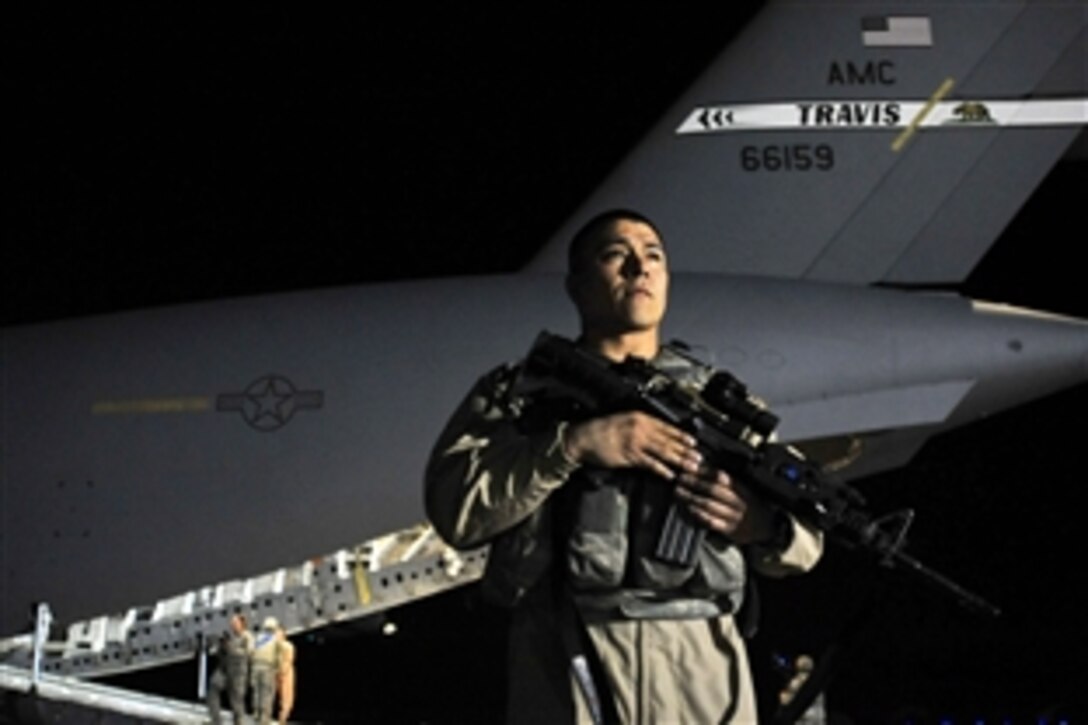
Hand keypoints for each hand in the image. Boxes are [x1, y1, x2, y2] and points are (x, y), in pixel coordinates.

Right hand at [563, 411, 702, 479]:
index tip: (694, 443)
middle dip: (685, 450)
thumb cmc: (602, 430)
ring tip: (690, 468)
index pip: (666, 427)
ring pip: (662, 452)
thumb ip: (641, 426)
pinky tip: (670, 475)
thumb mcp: (624, 421)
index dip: (681, 436)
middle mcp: (640, 428)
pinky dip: (661, 470)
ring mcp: (635, 442)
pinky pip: (649, 463)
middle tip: (698, 458)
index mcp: (641, 417)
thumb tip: (658, 436)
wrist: (583, 437)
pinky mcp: (628, 455)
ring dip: (678, 460)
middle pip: (668, 440)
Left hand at [674, 467, 776, 543]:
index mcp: (742, 488)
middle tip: (680, 478)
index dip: (703, 472)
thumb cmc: (750, 503)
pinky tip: (690, 509)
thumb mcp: (744, 488)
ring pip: (710, 505)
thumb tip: (705, 466)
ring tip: (679, 492)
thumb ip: (727, 480)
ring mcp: (734, 516)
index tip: (690, 467)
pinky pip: (712, 522)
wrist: (766, 526)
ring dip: (692, 498)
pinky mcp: (730, 529)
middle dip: (694, 483)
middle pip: (713, 490)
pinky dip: (700, 515)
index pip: (720, 477)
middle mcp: (738, 501)